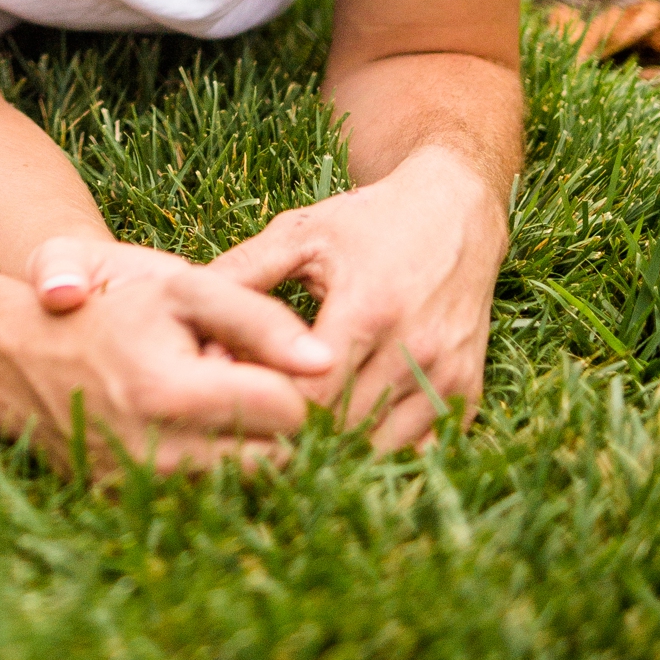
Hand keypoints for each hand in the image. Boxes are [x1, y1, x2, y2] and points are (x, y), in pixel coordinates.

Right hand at [0, 233, 334, 476]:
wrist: (20, 354)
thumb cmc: (113, 311)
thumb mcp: (182, 288)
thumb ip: (260, 318)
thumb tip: (327, 363)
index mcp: (175, 394)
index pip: (289, 412)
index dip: (283, 380)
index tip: (248, 359)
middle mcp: (160, 457)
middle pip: (278, 460)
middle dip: (270, 422)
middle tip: (233, 384)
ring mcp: (144, 491)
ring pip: (248, 485)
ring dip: (242, 447)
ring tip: (209, 406)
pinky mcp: (131, 508)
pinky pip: (208, 500)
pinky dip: (209, 468)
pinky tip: (186, 432)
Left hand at [209, 149, 507, 447]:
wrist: (455, 211)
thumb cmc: (367, 221)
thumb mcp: (300, 233)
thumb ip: (242, 272)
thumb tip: (190, 322)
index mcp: (369, 309)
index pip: (309, 394)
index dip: (268, 404)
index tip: (234, 400)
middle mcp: (416, 349)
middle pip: (343, 427)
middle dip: (295, 432)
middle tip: (255, 424)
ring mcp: (448, 374)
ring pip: (381, 446)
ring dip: (337, 448)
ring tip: (293, 432)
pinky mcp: (469, 390)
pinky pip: (421, 447)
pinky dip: (382, 448)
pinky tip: (346, 435)